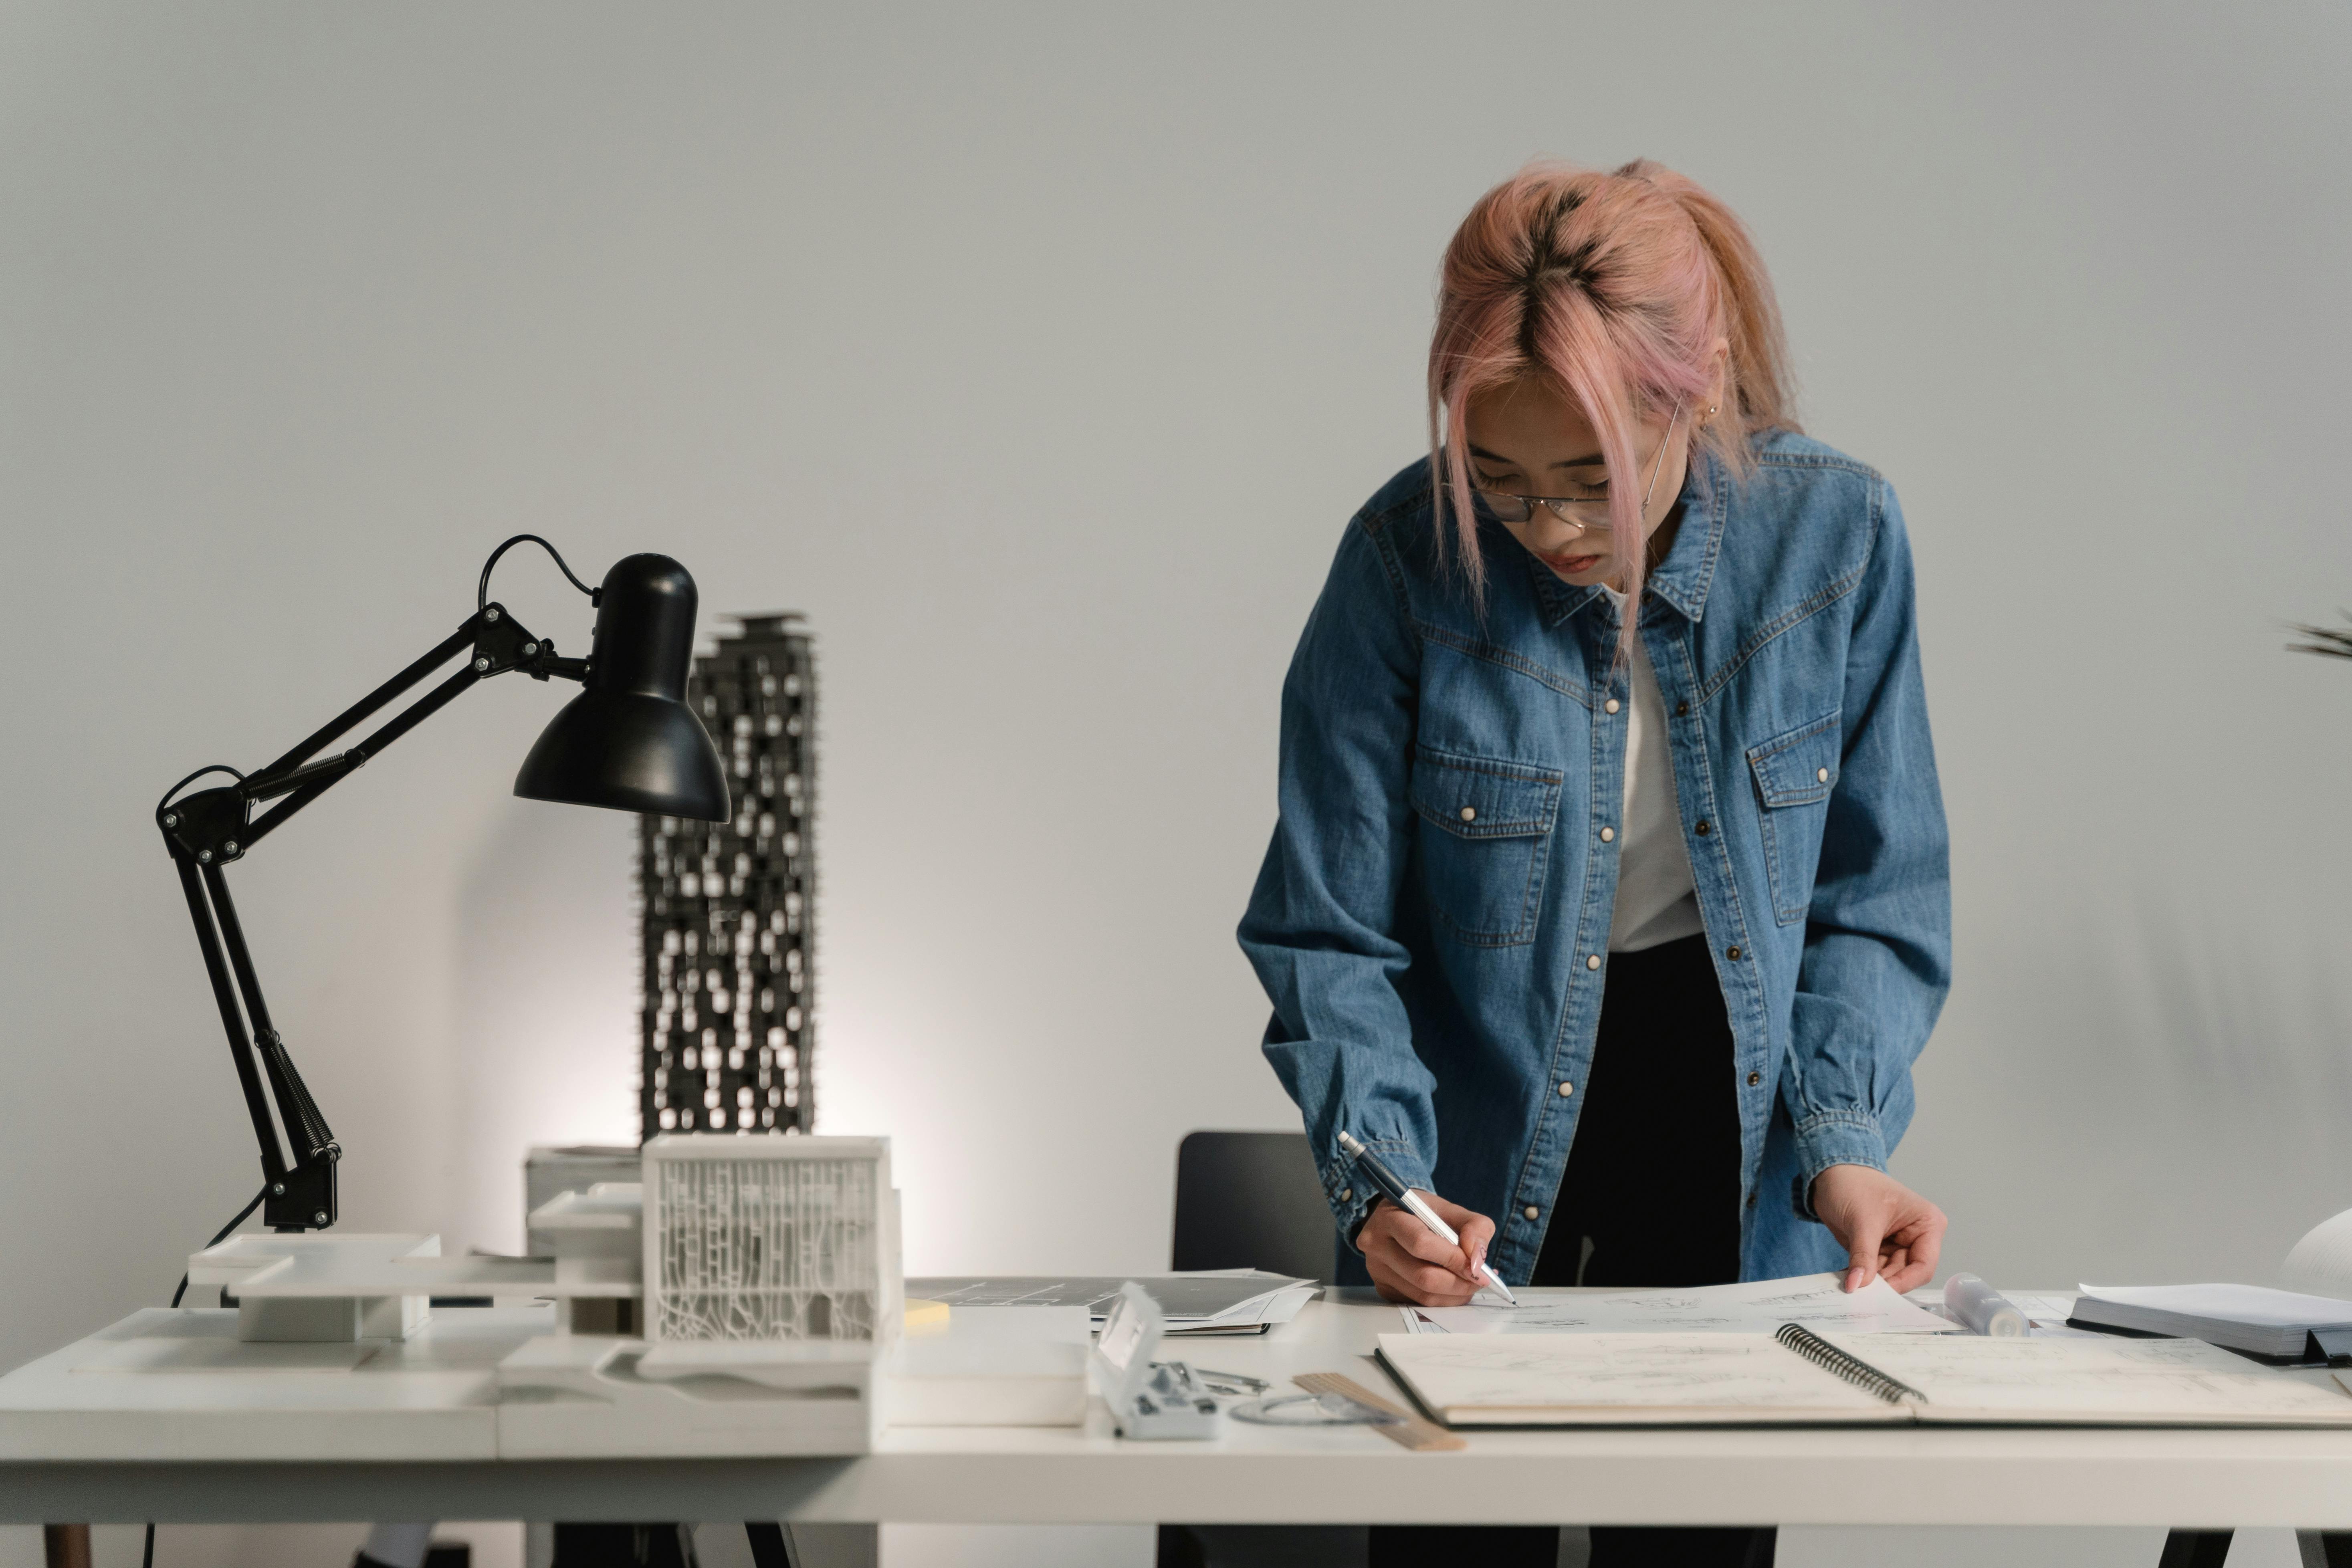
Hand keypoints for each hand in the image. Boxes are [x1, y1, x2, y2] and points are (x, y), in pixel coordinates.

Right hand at [1361, 1193, 1497, 1305]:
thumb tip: (1477, 1260)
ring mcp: (1377, 1270)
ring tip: (1470, 1283)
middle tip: (1479, 1280)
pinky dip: (1443, 1299)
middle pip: (1422, 1276)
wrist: (1396, 1219)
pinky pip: (1418, 1303)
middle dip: (1458, 1282)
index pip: (1421, 1244)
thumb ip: (1474, 1227)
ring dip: (1454, 1295)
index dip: (1453, 1259)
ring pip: (1422, 1295)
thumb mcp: (1451, 1209)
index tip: (1478, 1268)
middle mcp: (1376, 1245)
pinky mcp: (1383, 1288)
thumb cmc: (1424, 1214)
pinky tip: (1454, 1286)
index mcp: (1389, 1218)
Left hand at [1809, 1164, 1945, 1293]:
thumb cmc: (1854, 1183)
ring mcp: (1897, 1245)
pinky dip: (1862, 1276)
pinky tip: (1849, 1280)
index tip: (1882, 1293)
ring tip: (1851, 1287)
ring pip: (1889, 1276)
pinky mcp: (1879, 1250)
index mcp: (1927, 1224)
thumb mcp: (1861, 1221)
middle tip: (1862, 1294)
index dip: (1904, 1282)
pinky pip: (1874, 1271)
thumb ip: (1863, 1256)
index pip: (1924, 1265)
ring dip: (1871, 1282)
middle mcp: (1917, 1237)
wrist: (1829, 1172)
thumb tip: (1858, 1284)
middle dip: (1884, 1284)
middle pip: (1906, 1274)